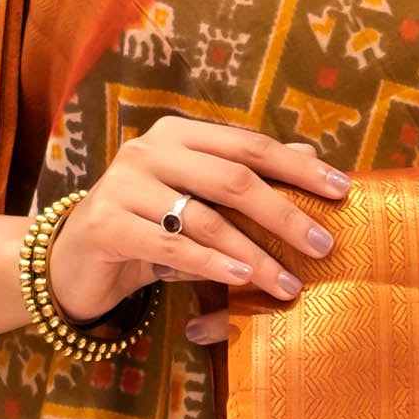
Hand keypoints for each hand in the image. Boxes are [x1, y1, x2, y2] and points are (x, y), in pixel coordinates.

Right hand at [48, 113, 348, 329]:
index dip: (298, 167)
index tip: (342, 190)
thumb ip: (247, 178)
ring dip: (253, 254)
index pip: (250, 145)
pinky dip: (210, 265)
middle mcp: (149, 150)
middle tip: (323, 246)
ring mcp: (124, 184)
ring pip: (204, 218)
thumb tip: (310, 155)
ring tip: (288, 283)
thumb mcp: (200, 203)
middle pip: (233, 178)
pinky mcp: (106, 223)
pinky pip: (170, 246)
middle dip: (285, 214)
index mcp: (178, 135)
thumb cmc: (149, 229)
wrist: (76, 261)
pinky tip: (241, 282)